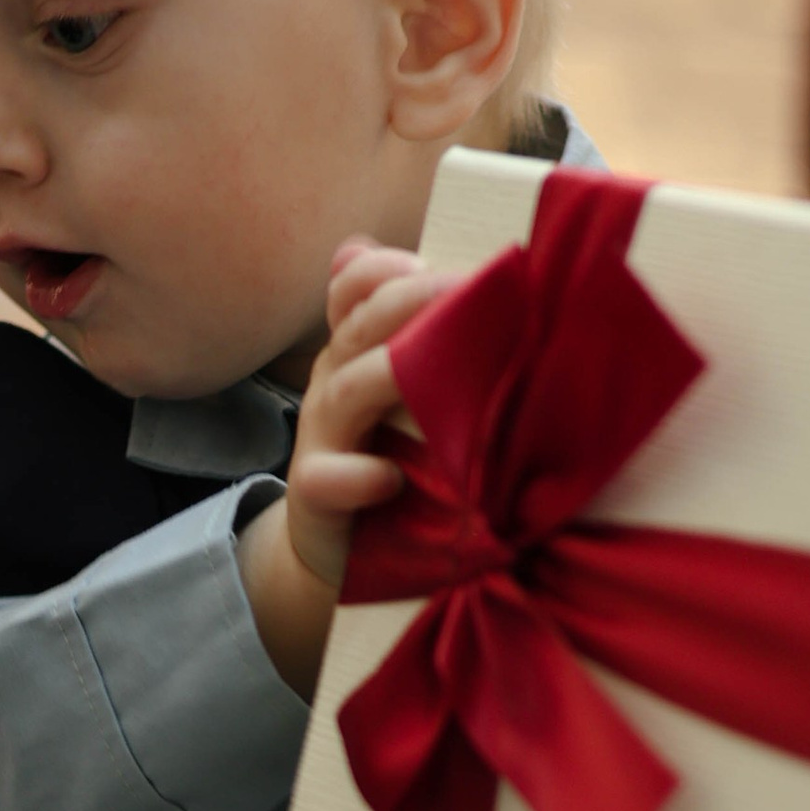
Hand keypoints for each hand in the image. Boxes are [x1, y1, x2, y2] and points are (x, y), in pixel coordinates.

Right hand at [241, 238, 444, 696]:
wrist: (343, 552)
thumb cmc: (397, 461)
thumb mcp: (416, 399)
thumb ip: (442, 348)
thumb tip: (492, 285)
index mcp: (359, 353)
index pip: (355, 289)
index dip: (385, 270)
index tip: (431, 259)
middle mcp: (335, 385)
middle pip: (357, 326)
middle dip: (408, 301)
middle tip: (465, 290)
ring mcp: (322, 439)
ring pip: (342, 392)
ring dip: (387, 374)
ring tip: (431, 369)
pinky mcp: (317, 497)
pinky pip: (325, 478)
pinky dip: (355, 476)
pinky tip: (387, 477)